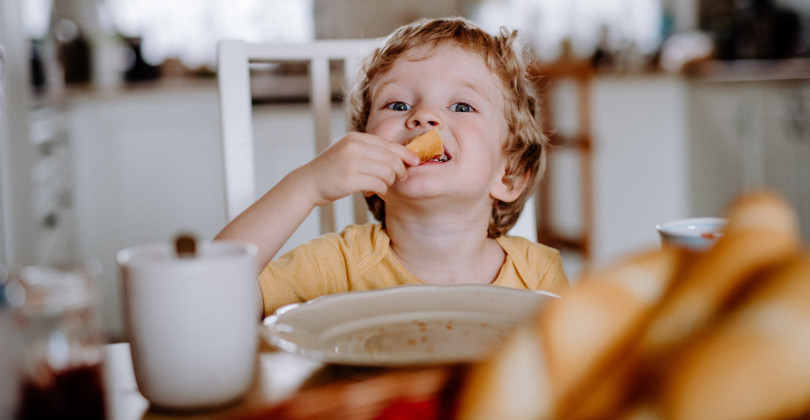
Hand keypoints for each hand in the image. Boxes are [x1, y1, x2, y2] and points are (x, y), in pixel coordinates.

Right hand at [292, 132, 419, 206]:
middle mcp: (355, 147)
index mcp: (356, 138)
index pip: (389, 144)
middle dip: (400, 170)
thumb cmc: (331, 170)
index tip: (416, 161)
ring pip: (387, 172)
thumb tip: (400, 159)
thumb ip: (370, 152)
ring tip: (380, 186)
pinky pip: (379, 184)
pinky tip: (371, 191)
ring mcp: (352, 162)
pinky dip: (380, 189)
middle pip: (391, 158)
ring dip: (389, 182)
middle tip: (399, 178)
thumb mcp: (349, 152)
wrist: (307, 183)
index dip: (405, 153)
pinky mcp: (350, 179)